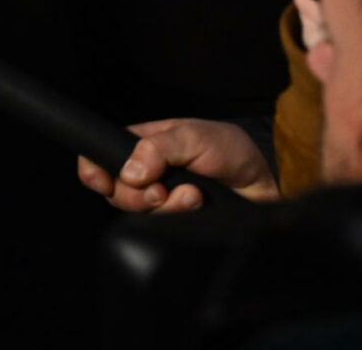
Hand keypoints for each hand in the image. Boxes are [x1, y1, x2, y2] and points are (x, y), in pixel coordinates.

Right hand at [74, 118, 279, 212]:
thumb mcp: (193, 136)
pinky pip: (163, 227)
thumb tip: (130, 171)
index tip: (102, 180)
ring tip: (191, 193)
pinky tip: (198, 203)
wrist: (267, 182)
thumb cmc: (230, 149)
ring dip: (164, 205)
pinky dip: (180, 215)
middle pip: (115, 191)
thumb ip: (158, 148)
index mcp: (141, 146)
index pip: (102, 157)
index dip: (95, 170)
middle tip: (160, 187)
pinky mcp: (178, 221)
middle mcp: (147, 174)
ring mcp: (162, 199)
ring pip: (138, 212)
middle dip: (134, 194)